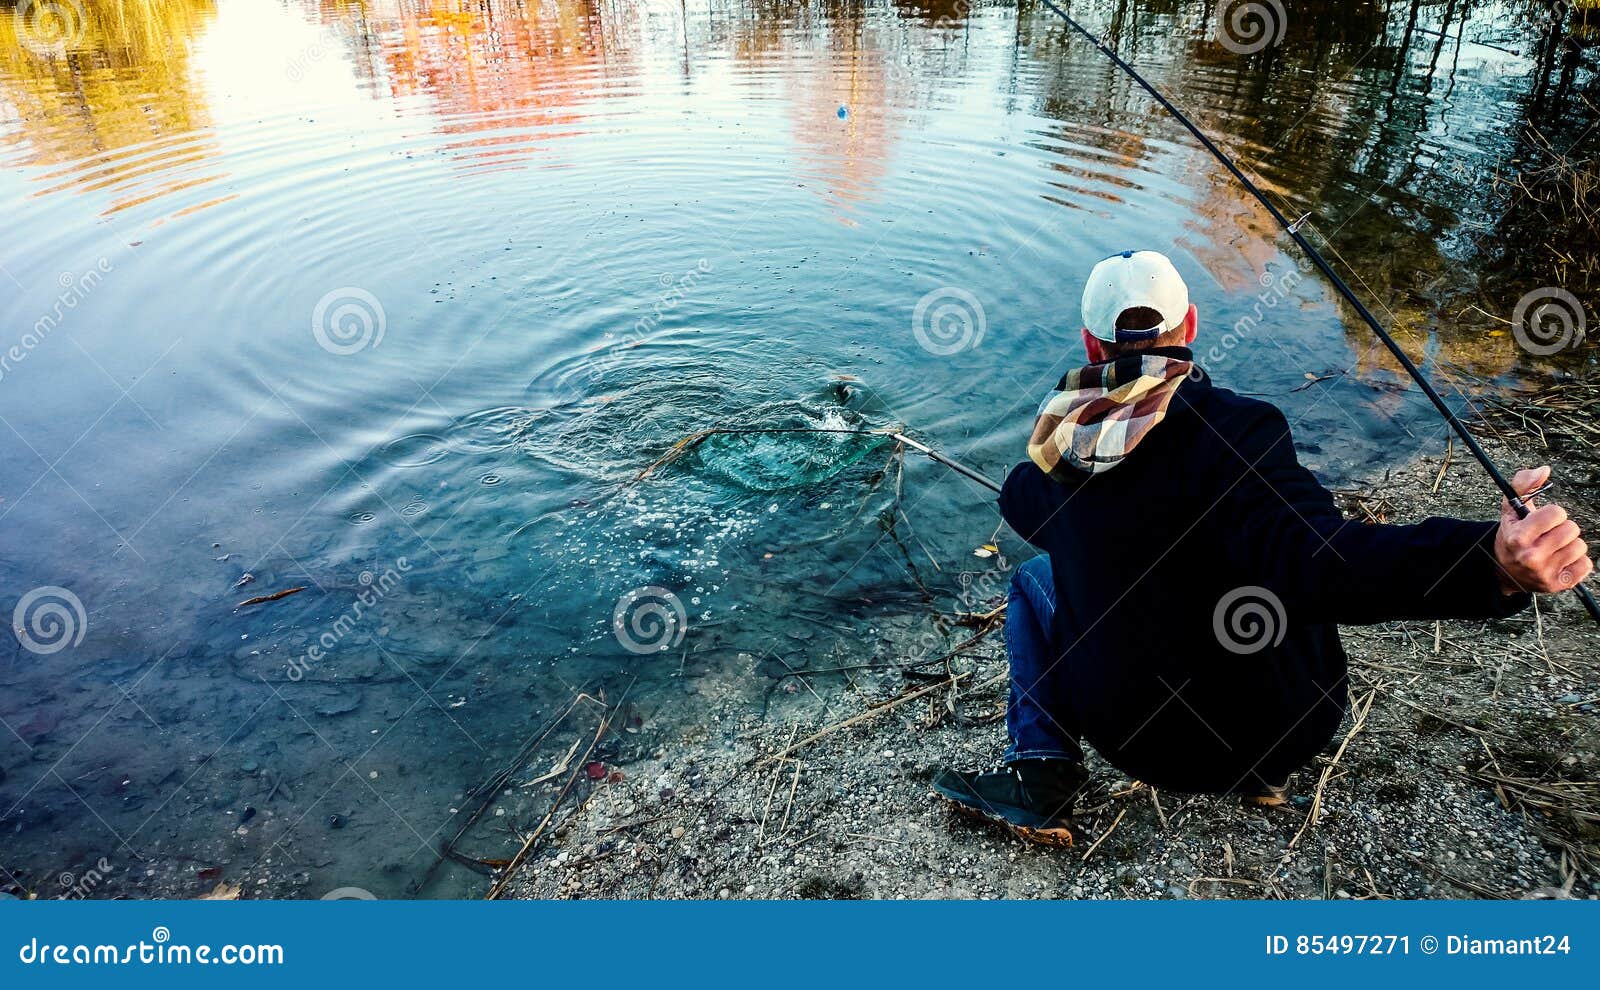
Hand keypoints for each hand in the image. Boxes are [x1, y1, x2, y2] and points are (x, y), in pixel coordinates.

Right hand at [1494, 466, 1591, 594]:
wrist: (1504, 572)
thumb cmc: (1512, 536)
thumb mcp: (1510, 509)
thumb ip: (1524, 485)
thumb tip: (1544, 470)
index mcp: (1519, 537)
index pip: (1557, 513)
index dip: (1552, 514)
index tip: (1543, 521)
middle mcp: (1531, 556)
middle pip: (1571, 529)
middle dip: (1562, 529)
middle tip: (1548, 535)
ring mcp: (1546, 572)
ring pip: (1580, 546)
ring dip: (1570, 545)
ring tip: (1554, 548)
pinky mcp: (1559, 584)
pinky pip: (1586, 564)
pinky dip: (1577, 561)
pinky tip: (1561, 561)